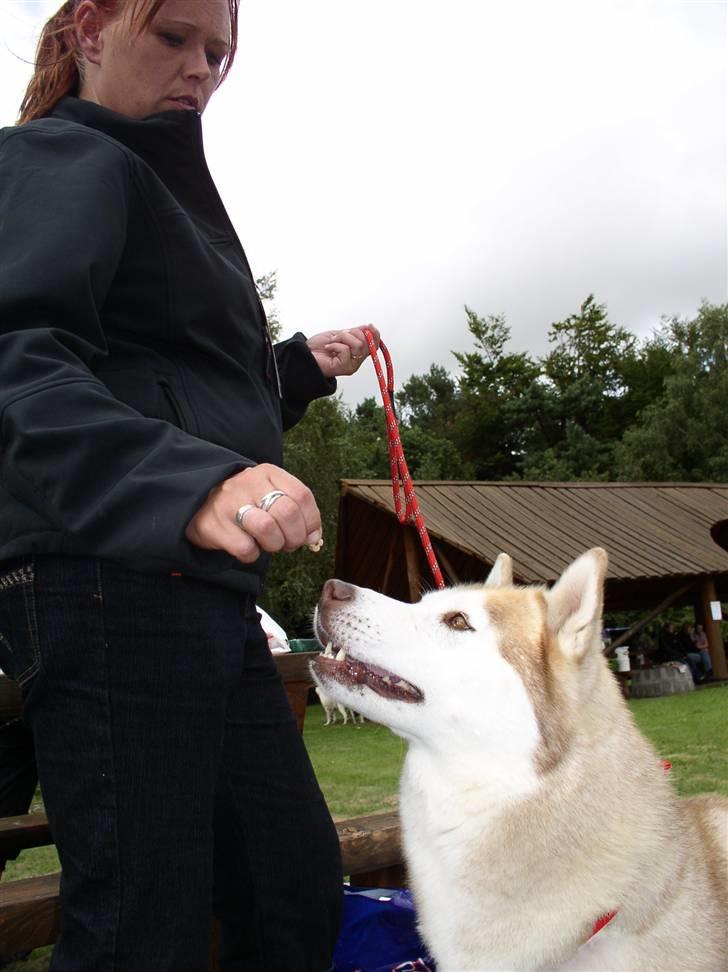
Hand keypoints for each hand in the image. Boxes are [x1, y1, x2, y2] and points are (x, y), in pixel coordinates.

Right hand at [185, 464, 321, 563]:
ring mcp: (229, 503)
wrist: (196, 501)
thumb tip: (314, 537)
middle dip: (294, 537)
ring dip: (275, 545)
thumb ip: (294, 510)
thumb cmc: (243, 501)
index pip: (302, 495)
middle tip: (288, 544)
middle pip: (287, 513)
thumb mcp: (268, 493)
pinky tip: (248, 547)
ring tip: (269, 545)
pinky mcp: (214, 525)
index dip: (311, 521)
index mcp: (268, 473)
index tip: (309, 535)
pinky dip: (252, 554)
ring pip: (268, 529)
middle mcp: (249, 483)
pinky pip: (245, 548)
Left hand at [306, 324, 380, 377]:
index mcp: (357, 352)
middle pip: (367, 342)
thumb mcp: (339, 335)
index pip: (374, 344)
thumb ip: (354, 333)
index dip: (375, 334)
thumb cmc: (319, 347)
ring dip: (342, 338)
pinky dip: (335, 345)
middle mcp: (357, 360)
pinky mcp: (345, 368)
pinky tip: (328, 348)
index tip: (368, 326)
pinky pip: (346, 350)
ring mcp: (352, 365)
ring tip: (332, 342)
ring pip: (358, 345)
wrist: (305, 354)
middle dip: (352, 333)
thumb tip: (368, 327)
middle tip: (338, 336)